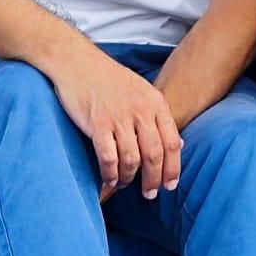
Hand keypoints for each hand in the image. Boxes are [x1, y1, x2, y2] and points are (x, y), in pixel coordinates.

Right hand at [48, 49, 182, 202]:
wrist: (77, 62)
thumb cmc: (109, 79)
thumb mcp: (142, 91)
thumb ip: (158, 117)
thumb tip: (178, 143)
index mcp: (155, 103)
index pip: (172, 142)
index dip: (173, 168)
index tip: (171, 185)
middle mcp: (141, 110)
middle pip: (155, 155)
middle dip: (153, 179)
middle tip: (150, 194)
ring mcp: (119, 117)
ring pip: (132, 159)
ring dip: (129, 178)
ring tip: (125, 185)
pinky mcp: (97, 123)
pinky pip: (108, 158)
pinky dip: (110, 174)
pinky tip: (108, 181)